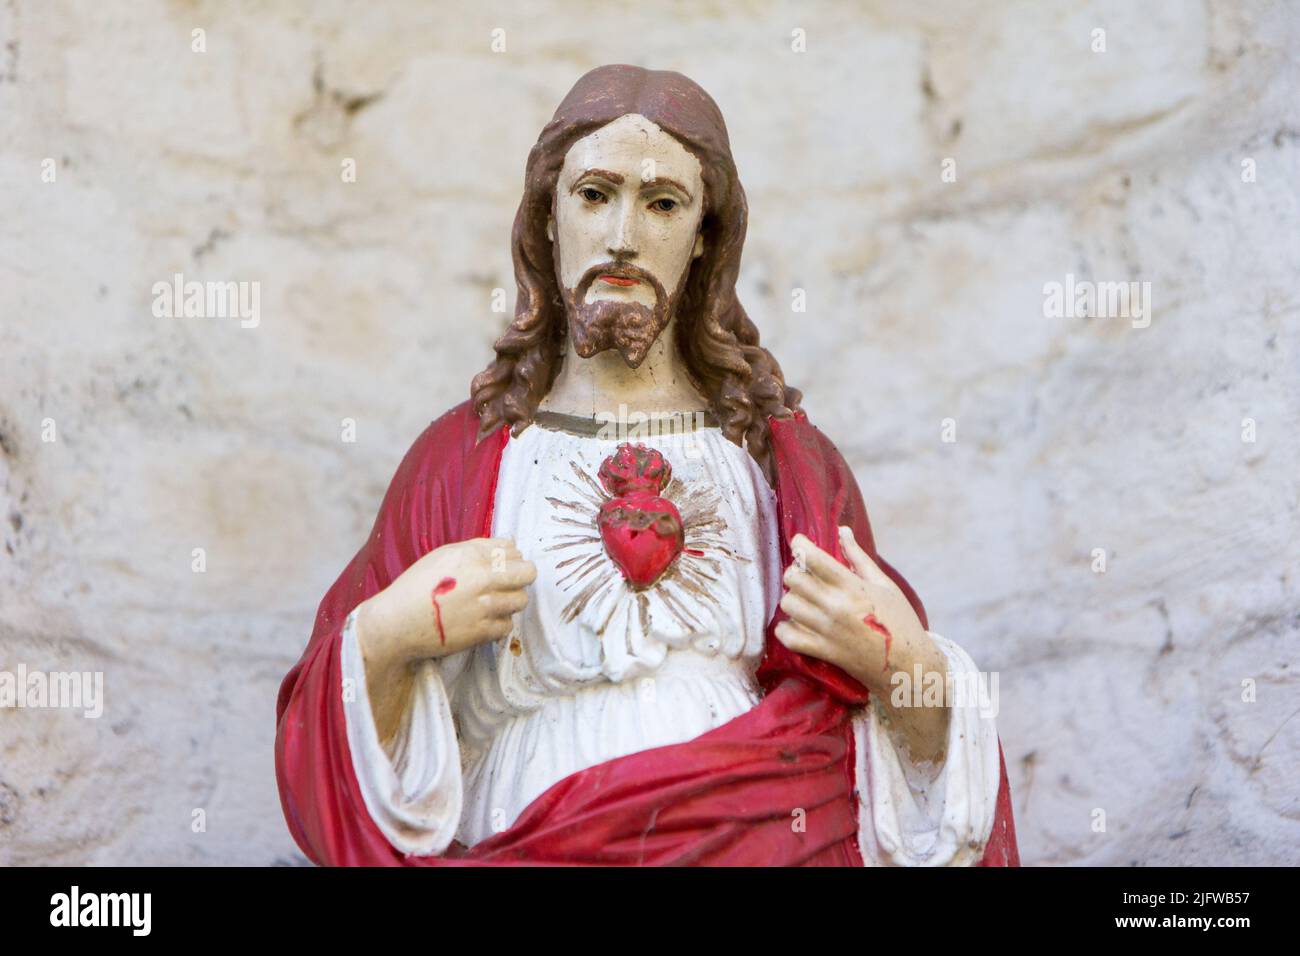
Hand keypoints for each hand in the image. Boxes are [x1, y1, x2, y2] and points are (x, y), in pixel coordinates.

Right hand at [357, 537, 535, 669]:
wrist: (395, 624)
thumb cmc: (416, 588)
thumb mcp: (442, 556)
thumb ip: (477, 549)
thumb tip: (510, 545)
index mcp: (470, 555)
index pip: (513, 550)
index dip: (510, 559)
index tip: (500, 568)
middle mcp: (481, 578)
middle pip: (527, 573)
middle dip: (520, 577)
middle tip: (506, 585)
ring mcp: (484, 606)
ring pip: (521, 599)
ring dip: (510, 601)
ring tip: (492, 604)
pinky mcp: (482, 631)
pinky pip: (508, 625)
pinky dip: (498, 624)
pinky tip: (482, 621)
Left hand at [776, 526, 949, 762]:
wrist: (909, 666)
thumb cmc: (901, 621)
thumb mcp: (884, 585)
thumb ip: (858, 557)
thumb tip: (842, 530)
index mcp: (852, 587)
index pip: (813, 558)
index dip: (800, 545)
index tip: (801, 544)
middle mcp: (835, 607)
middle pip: (793, 579)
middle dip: (796, 572)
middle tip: (806, 576)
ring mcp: (827, 631)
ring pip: (788, 605)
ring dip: (793, 599)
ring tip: (805, 601)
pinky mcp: (822, 652)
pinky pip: (788, 637)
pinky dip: (786, 629)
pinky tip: (796, 623)